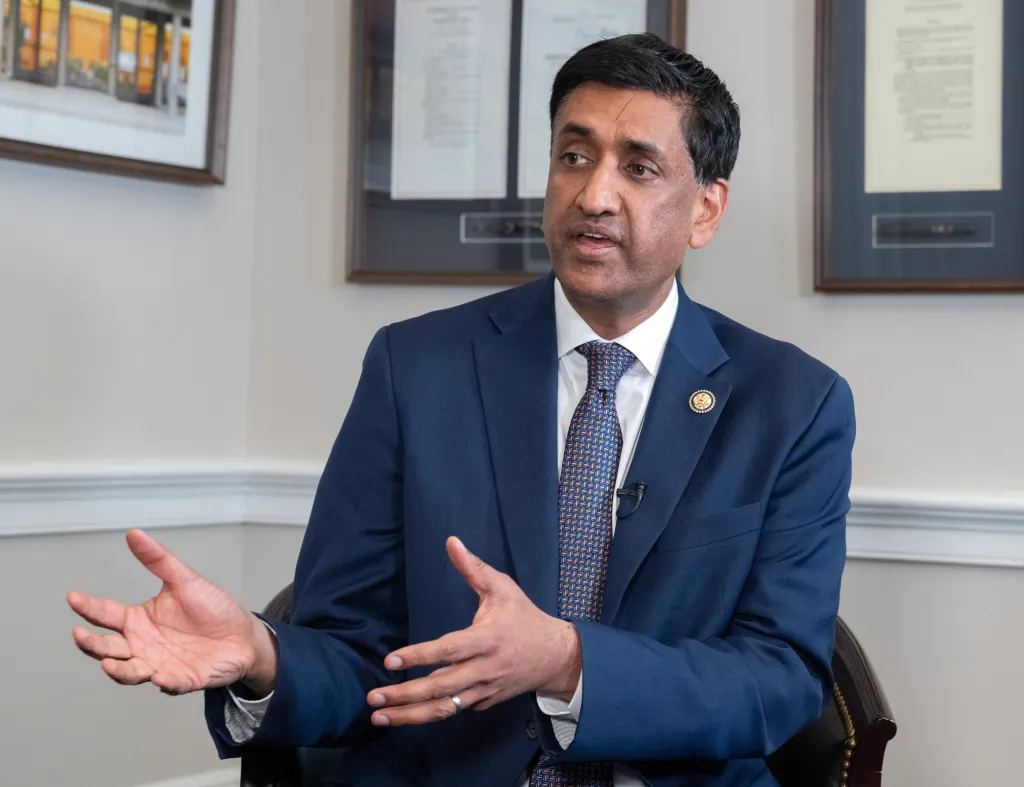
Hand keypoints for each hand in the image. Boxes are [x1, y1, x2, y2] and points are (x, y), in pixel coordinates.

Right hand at [67, 529, 277, 695]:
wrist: (244, 634)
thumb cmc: (212, 608)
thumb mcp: (185, 580)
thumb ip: (158, 560)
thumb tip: (134, 534)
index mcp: (139, 621)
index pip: (107, 614)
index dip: (89, 607)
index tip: (73, 597)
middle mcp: (143, 645)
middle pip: (108, 648)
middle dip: (92, 644)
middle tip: (80, 635)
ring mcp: (160, 664)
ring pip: (131, 672)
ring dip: (120, 670)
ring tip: (109, 664)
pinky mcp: (183, 679)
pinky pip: (171, 684)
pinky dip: (165, 682)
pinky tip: (159, 676)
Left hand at [366, 537, 580, 725]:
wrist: (555, 657)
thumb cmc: (524, 618)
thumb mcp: (503, 588)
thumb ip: (474, 568)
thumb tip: (451, 541)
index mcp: (487, 640)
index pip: (449, 650)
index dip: (420, 656)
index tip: (390, 660)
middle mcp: (484, 669)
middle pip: (441, 688)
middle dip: (404, 695)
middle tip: (373, 698)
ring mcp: (484, 691)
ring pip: (444, 709)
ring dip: (410, 715)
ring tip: (380, 716)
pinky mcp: (484, 703)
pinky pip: (454, 710)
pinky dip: (430, 713)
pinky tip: (405, 714)